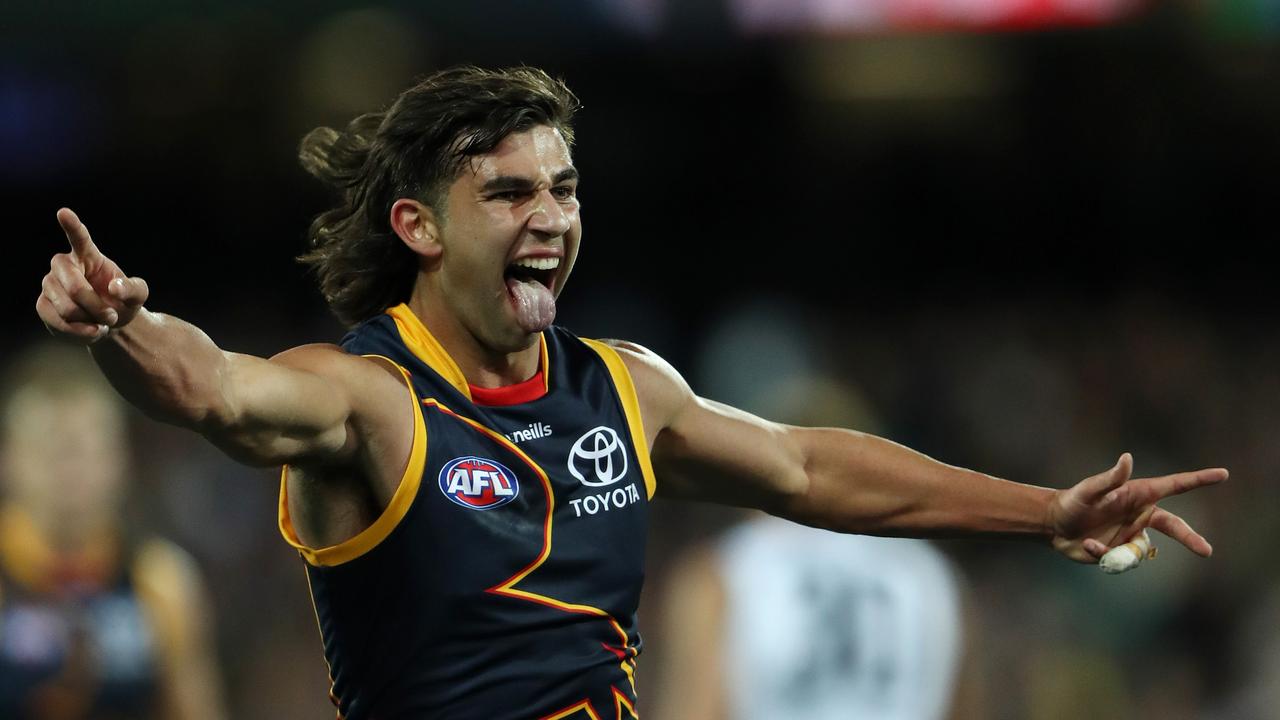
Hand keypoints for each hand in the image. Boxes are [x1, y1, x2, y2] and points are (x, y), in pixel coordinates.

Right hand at [36, 208, 149, 343]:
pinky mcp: (43, 305)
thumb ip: (132, 288)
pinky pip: (58, 321)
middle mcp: (64, 265)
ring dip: (90, 320)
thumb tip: (113, 288)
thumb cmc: (122, 302)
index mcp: (88, 255)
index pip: (79, 238)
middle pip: (75, 287)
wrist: (109, 323)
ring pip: (67, 307)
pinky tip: (91, 330)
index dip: (71, 225)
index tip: (64, 212)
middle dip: (96, 307)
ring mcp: (49, 284)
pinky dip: (79, 331)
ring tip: (101, 322)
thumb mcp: (138, 296)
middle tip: (111, 316)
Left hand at [1048, 453, 1226, 563]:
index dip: (1199, 480)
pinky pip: (1123, 560)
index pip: (1175, 486)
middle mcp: (1141, 514)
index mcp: (1139, 495)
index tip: (1223, 474)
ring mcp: (1133, 533)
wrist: (1055, 526)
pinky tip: (1087, 546)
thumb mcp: (1089, 490)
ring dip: (1116, 551)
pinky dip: (1104, 555)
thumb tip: (1127, 458)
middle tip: (1206, 551)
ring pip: (1142, 550)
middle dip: (1191, 538)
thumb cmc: (1072, 501)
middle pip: (1175, 526)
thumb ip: (1110, 478)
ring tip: (1090, 543)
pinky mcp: (1123, 550)